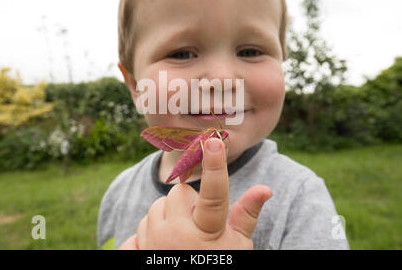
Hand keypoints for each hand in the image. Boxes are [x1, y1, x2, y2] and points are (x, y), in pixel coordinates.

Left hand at [118, 137, 272, 249]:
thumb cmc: (219, 263)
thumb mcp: (237, 245)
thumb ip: (247, 215)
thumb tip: (265, 188)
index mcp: (207, 233)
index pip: (213, 194)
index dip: (215, 167)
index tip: (212, 143)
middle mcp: (177, 235)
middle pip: (178, 193)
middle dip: (187, 203)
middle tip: (196, 223)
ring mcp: (153, 243)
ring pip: (156, 207)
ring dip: (167, 217)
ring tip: (180, 238)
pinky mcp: (135, 251)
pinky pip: (138, 228)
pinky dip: (149, 234)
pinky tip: (161, 248)